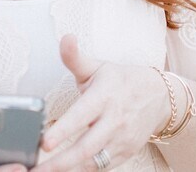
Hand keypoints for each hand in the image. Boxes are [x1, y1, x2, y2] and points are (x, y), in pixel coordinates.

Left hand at [31, 35, 169, 170]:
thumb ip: (74, 57)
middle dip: (60, 162)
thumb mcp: (97, 66)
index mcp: (104, 97)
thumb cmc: (120, 81)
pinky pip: (102, 167)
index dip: (63, 130)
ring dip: (68, 169)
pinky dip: (82, 171)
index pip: (81, 116)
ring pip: (93, 162)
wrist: (159, 96)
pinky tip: (63, 171)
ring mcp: (121, 140)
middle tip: (37, 168)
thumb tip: (65, 37)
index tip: (44, 142)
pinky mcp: (125, 153)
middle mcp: (114, 121)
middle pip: (86, 147)